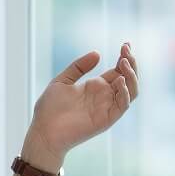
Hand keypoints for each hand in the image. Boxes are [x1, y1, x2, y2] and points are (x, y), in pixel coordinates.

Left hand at [23, 44, 138, 168]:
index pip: (118, 70)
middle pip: (128, 78)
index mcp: (96, 86)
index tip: (126, 44)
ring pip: (131, 91)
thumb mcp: (62, 81)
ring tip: (124, 62)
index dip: (125, 58)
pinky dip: (125, 92)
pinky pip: (123, 105)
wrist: (43, 131)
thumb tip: (97, 53)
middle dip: (131, 63)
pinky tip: (120, 80)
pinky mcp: (106, 119)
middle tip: (126, 49)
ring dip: (132, 76)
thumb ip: (79, 67)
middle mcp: (104, 96)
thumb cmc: (49, 108)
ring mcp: (107, 108)